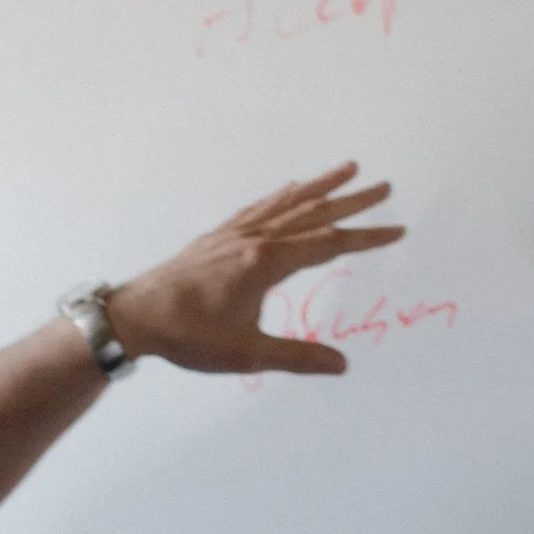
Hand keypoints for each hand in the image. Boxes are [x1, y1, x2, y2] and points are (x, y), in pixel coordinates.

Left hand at [104, 160, 402, 375]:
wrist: (136, 315)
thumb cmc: (188, 336)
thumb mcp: (247, 353)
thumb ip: (298, 356)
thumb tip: (342, 364)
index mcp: (267, 263)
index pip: (329, 244)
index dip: (365, 237)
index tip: (397, 230)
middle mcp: (254, 239)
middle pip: (313, 213)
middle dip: (352, 200)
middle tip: (385, 186)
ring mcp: (234, 234)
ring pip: (287, 203)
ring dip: (321, 186)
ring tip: (348, 169)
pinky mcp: (217, 237)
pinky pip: (259, 207)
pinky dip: (281, 195)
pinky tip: (290, 189)